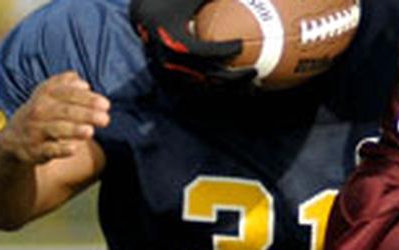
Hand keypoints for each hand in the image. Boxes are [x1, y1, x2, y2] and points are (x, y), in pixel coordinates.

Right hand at [0, 72, 109, 164]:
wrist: (14, 139)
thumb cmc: (41, 114)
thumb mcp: (48, 96)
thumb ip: (65, 86)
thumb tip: (82, 82)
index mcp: (44, 96)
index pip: (66, 94)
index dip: (85, 98)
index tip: (105, 104)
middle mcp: (38, 112)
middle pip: (64, 111)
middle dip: (85, 114)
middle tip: (106, 119)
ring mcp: (36, 131)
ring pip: (55, 129)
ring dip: (73, 130)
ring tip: (90, 132)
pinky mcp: (35, 150)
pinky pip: (48, 150)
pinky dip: (60, 150)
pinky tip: (74, 149)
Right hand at [129, 0, 254, 83]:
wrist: (143, 13)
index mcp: (171, 37)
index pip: (202, 49)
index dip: (223, 50)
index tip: (241, 45)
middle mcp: (169, 57)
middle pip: (207, 74)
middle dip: (233, 78)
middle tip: (255, 72)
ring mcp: (171, 69)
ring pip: (204, 83)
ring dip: (228, 87)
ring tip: (251, 85)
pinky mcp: (174, 75)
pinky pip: (201, 83)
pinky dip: (220, 85)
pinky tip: (239, 85)